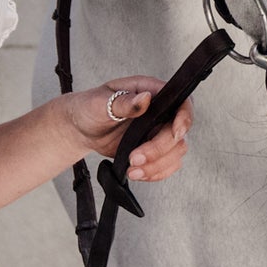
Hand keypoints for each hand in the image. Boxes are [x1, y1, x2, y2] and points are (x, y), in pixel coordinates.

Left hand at [65, 79, 193, 183]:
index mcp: (151, 92)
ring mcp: (158, 132)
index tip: (175, 133)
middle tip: (135, 158)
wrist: (81, 128)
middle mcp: (160, 112)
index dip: (184, 118)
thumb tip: (145, 98)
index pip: (182, 102)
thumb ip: (124, 102)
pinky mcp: (153, 150)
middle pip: (178, 134)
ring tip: (132, 170)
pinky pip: (167, 164)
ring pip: (176, 152)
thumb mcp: (100, 102)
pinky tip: (137, 173)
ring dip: (157, 166)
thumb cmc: (89, 107)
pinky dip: (155, 173)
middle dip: (159, 150)